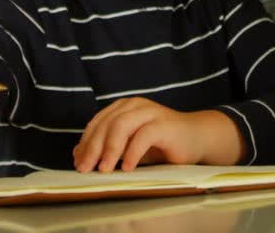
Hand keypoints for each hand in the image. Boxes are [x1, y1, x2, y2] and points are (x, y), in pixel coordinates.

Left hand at [74, 98, 243, 171]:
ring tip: (104, 169)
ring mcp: (151, 112)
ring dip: (110, 149)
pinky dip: (133, 152)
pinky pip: (144, 135)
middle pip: (107, 123)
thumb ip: (107, 148)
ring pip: (122, 125)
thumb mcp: (128, 147)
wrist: (196, 139)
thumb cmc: (161, 144)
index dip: (86, 142)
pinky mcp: (165, 124)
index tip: (78, 163)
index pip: (98, 122)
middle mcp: (135, 105)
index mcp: (124, 108)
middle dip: (94, 148)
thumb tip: (78, 154)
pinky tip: (128, 167)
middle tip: (86, 169)